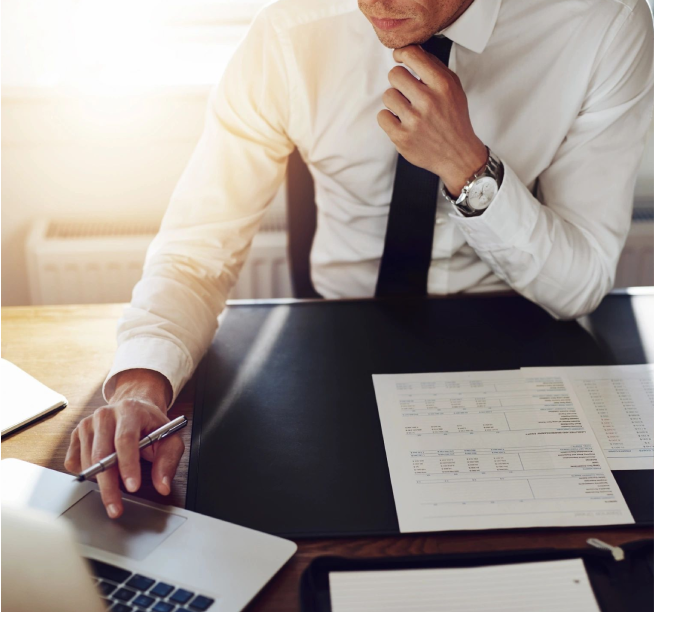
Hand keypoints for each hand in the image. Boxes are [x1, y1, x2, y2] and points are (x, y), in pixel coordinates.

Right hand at [64, 369, 181, 518]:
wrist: (135, 408)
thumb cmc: (152, 424)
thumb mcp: (169, 438)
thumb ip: (168, 461)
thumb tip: (162, 486)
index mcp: (130, 410)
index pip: (126, 439)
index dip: (128, 465)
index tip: (132, 487)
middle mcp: (105, 414)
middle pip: (102, 453)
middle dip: (109, 485)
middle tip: (116, 508)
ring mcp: (87, 423)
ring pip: (87, 461)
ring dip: (99, 482)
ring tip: (115, 490)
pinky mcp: (76, 434)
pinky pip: (74, 462)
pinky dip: (87, 474)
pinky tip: (102, 472)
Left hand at [377, 45, 487, 196]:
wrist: (458, 155)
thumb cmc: (453, 118)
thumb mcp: (453, 88)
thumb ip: (433, 67)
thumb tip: (410, 50)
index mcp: (442, 85)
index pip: (412, 55)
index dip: (401, 53)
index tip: (399, 58)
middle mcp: (428, 101)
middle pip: (394, 74)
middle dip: (399, 81)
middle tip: (407, 91)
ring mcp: (414, 121)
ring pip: (387, 95)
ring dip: (395, 101)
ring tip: (407, 109)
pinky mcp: (402, 138)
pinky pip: (382, 116)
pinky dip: (389, 119)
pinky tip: (401, 122)